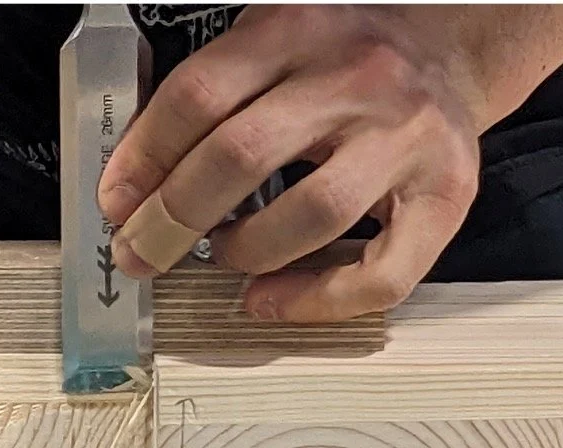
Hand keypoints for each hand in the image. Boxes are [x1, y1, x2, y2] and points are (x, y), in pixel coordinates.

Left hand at [99, 5, 562, 321]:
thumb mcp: (270, 47)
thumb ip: (207, 101)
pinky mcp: (446, 193)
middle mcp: (355, 78)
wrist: (447, 49)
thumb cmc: (342, 60)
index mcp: (296, 30)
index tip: (115, 204)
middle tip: (141, 252)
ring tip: (223, 254)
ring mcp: (406, 137)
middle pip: (241, 156)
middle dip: (172, 220)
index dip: (142, 160)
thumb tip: (133, 183)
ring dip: (244, 252)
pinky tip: (270, 297)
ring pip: (309, 216)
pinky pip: (380, 274)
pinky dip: (315, 302)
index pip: (197, 96)